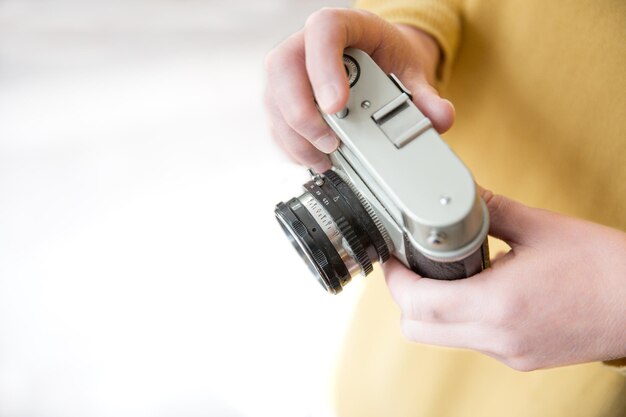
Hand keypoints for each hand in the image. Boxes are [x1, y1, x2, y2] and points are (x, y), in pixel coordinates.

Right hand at [264, 8, 454, 171]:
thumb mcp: (410, 71)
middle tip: (330, 142)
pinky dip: (293, 147)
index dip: (324, 67)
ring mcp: (290, 73)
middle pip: (282, 69)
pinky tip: (314, 159)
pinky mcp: (283, 99)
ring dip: (296, 138)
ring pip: (273, 100)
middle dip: (301, 113)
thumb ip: (425, 96)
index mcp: (341, 26)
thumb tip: (440, 117)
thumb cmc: (387, 58)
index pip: (322, 31)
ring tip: (325, 160)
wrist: (377, 63)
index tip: (337, 105)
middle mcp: (305, 45)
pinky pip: (275, 123)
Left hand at [385, 189, 625, 370]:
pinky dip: (460, 318)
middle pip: (418, 330)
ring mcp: (509, 353)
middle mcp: (498, 337)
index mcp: (498, 304)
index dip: (394, 279)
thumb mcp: (541, 227)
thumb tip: (460, 196)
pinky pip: (471, 341)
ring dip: (431, 309)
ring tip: (445, 273)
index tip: (392, 258)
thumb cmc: (605, 267)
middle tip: (411, 265)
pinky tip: (479, 290)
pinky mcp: (521, 358)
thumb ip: (490, 210)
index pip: (418, 303)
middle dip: (404, 297)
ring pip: (441, 338)